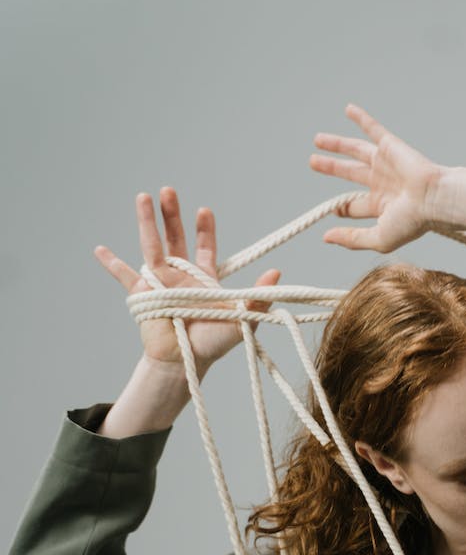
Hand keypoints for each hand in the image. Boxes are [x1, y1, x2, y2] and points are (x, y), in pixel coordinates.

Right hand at [94, 187, 280, 374]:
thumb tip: (277, 272)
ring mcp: (160, 283)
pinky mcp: (143, 295)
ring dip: (147, 222)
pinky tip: (99, 249)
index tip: (204, 211)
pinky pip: (124, 277)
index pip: (203, 248)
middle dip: (172, 215)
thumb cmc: (214, 343)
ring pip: (151, 246)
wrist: (187, 363)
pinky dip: (111, 264)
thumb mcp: (244, 318)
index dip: (204, 230)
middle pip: (175, 238)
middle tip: (169, 191)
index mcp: (204, 280)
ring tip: (143, 196)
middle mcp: (181, 277)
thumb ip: (259, 295)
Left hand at [309, 102, 443, 252]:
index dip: (341, 208)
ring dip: (336, 144)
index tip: (332, 210)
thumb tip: (326, 238)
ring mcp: (386, 163)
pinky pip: (373, 128)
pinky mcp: (390, 146)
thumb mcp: (378, 238)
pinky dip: (361, 118)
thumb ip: (352, 239)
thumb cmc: (412, 222)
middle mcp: (383, 183)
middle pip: (350, 174)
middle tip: (313, 162)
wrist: (434, 198)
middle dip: (332, 168)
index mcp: (382, 206)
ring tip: (317, 140)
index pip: (355, 205)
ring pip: (355, 151)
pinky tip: (348, 109)